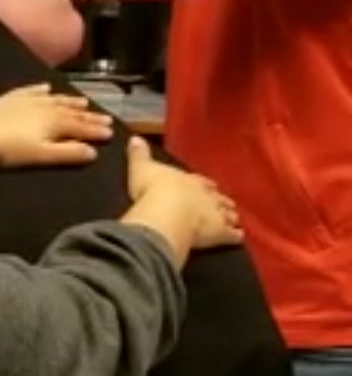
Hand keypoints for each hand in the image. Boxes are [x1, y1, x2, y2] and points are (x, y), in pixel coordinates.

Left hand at [0, 84, 114, 168]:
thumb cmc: (11, 151)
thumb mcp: (43, 155)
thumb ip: (69, 153)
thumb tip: (93, 151)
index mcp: (55, 121)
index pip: (82, 126)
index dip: (97, 129)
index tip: (112, 131)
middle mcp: (46, 106)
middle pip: (72, 111)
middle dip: (90, 115)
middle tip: (106, 117)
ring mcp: (28, 100)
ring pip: (55, 99)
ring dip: (70, 101)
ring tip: (83, 101)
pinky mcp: (11, 98)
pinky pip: (31, 90)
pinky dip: (41, 90)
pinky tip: (47, 88)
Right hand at [126, 137, 242, 251]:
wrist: (166, 211)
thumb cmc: (153, 189)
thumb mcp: (141, 168)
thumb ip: (140, 155)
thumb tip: (135, 138)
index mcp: (189, 180)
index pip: (200, 181)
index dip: (205, 184)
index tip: (211, 186)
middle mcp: (205, 195)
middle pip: (216, 197)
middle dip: (221, 200)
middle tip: (228, 203)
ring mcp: (215, 214)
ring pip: (227, 214)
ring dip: (230, 216)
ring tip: (236, 218)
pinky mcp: (219, 233)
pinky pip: (230, 235)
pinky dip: (235, 235)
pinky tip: (240, 236)